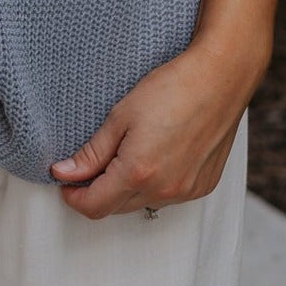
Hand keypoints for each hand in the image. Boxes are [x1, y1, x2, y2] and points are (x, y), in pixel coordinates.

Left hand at [48, 29, 269, 219]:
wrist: (221, 77)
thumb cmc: (173, 88)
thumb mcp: (121, 116)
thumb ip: (92, 152)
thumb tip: (64, 173)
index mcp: (138, 173)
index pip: (95, 206)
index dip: (74, 197)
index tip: (66, 182)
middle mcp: (164, 190)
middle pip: (117, 208)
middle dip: (99, 191)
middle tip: (93, 162)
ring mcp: (187, 191)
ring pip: (143, 203)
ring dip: (127, 189)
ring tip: (128, 152)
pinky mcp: (203, 185)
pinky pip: (168, 196)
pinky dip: (154, 184)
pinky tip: (156, 155)